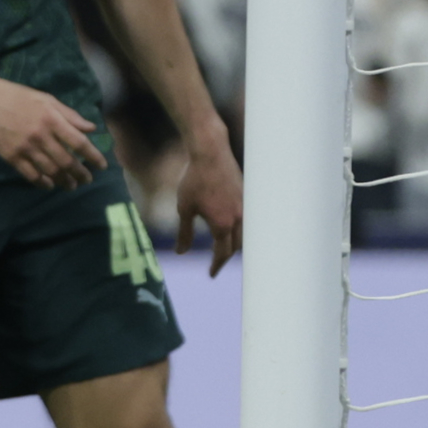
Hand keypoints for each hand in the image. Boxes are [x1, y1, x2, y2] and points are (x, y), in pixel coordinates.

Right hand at [0, 74, 105, 189]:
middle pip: (67, 161)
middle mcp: (41, 135)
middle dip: (80, 173)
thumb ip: (69, 115)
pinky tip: (49, 185)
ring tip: (71, 186)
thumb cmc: (17, 96)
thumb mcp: (46, 99)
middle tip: (87, 180)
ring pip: (50, 171)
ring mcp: (25, 148)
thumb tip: (91, 128)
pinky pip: (30, 175)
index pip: (79, 142)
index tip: (101, 166)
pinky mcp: (10, 156)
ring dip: (64, 181)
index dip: (93, 156)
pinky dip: (42, 183)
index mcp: (52, 119)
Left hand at [176, 132, 244, 276]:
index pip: (222, 253)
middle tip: (215, 265)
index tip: (210, 275)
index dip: (216, 265)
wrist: (211, 153)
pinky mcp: (247, 197)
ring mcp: (245, 207)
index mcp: (222, 224)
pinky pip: (247, 221)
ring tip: (224, 250)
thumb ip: (184, 232)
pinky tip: (232, 228)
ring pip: (244, 235)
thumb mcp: (184, 208)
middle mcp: (238, 218)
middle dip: (225, 258)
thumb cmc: (194, 180)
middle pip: (235, 247)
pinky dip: (240, 230)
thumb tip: (180, 252)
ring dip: (235, 245)